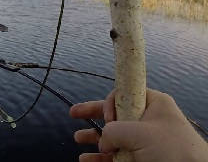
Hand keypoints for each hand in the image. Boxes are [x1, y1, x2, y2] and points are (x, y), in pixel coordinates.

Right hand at [70, 89, 207, 161]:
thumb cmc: (174, 151)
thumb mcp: (138, 133)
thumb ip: (112, 130)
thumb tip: (102, 141)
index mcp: (153, 104)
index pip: (124, 93)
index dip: (109, 102)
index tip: (106, 117)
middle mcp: (148, 121)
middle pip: (114, 113)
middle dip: (94, 115)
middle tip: (74, 113)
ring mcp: (145, 142)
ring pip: (112, 136)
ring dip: (93, 138)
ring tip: (78, 139)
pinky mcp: (142, 158)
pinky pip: (116, 155)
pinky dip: (100, 157)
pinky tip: (87, 159)